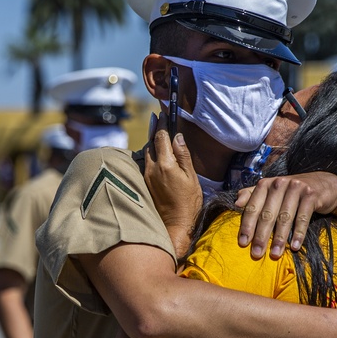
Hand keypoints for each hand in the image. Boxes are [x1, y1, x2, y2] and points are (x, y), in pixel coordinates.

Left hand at [145, 112, 200, 252]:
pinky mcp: (145, 183)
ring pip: (147, 152)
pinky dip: (150, 152)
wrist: (175, 225)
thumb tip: (177, 136)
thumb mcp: (191, 178)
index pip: (162, 137)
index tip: (163, 112)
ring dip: (151, 140)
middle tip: (157, 116)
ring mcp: (146, 176)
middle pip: (151, 142)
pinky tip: (154, 151)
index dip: (163, 123)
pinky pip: (146, 162)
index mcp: (165, 165)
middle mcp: (152, 168)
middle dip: (155, 129)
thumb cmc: (188, 203)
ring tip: (156, 130)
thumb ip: (183, 156)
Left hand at [234, 171, 336, 259]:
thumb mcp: (272, 191)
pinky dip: (299, 233)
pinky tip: (295, 247)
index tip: (243, 243)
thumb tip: (236, 203)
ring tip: (275, 254)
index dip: (247, 225)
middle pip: (268, 214)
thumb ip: (252, 195)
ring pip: (285, 217)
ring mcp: (296, 188)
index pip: (253, 206)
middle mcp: (279, 183)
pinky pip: (303, 217)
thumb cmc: (292, 192)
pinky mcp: (311, 195)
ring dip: (279, 238)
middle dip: (261, 236)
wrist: (324, 185)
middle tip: (256, 254)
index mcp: (266, 184)